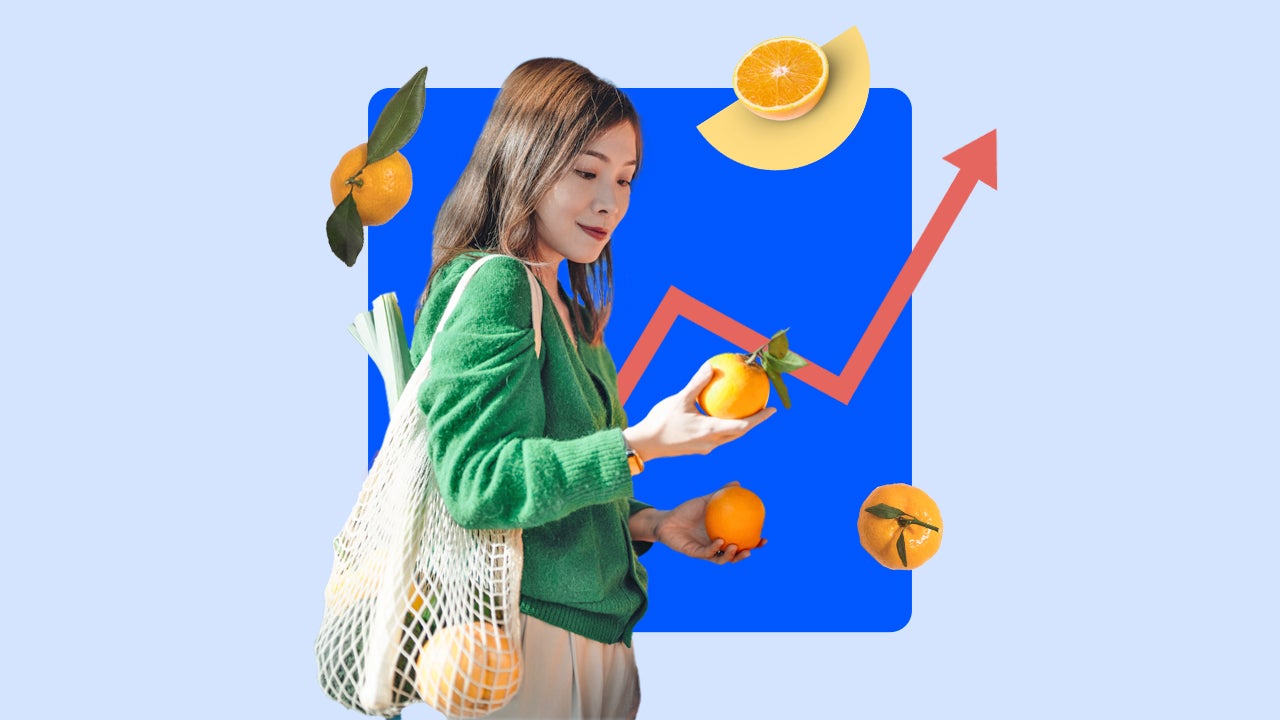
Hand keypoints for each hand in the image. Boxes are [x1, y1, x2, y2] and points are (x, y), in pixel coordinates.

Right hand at [623, 361, 774, 461]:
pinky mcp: (696, 448)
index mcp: (711, 431)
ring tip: (745, 412)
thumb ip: (697, 384)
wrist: (644, 445)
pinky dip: (724, 427)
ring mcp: (704, 447)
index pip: (743, 426)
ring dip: (740, 426)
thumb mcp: (680, 399)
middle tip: (764, 409)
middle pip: (739, 433)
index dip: (759, 418)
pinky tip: (719, 416)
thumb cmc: (661, 421)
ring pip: (728, 437)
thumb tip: (711, 366)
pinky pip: (717, 437)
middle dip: (753, 422)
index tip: (773, 409)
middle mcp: (711, 442)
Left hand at [653, 482, 766, 564]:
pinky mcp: (693, 553)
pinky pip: (706, 553)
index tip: (763, 539)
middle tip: (752, 549)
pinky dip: (714, 549)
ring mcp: (704, 552)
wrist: (667, 520)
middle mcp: (714, 547)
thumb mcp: (704, 501)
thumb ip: (720, 494)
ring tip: (736, 546)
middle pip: (733, 556)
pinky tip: (720, 541)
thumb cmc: (686, 511)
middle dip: (744, 555)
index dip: (753, 544)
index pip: (740, 542)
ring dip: (730, 556)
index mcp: (720, 536)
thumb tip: (738, 483)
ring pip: (721, 559)